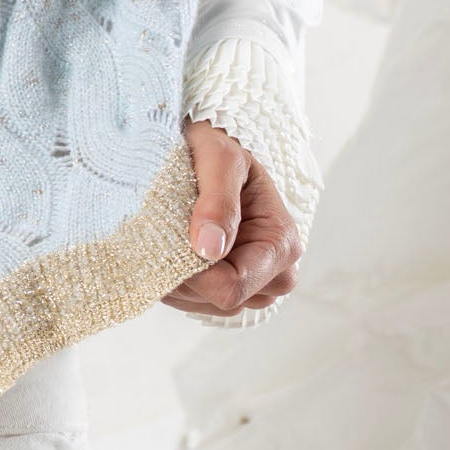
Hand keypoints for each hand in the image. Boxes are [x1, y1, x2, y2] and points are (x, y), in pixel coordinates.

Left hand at [162, 115, 302, 319]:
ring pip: (206, 303)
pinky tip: (171, 248)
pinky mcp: (233, 285)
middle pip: (222, 300)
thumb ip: (217, 202)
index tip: (170, 241)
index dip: (195, 274)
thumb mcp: (219, 160)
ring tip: (170, 235)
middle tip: (168, 233)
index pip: (233, 287)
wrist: (212, 146)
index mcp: (281, 243)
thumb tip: (210, 249)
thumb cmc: (219, 147)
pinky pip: (197, 300)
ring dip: (178, 277)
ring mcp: (255, 282)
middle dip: (186, 275)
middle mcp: (276, 271)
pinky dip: (177, 280)